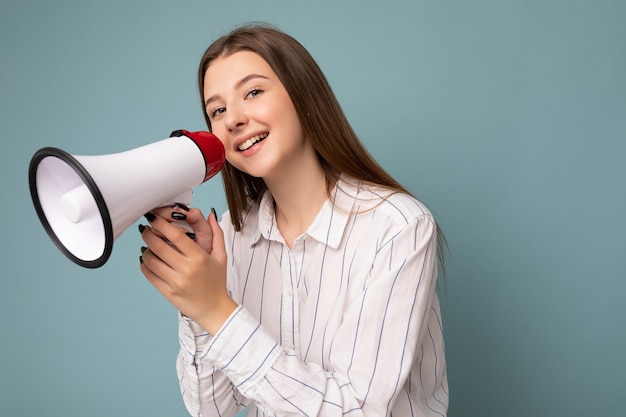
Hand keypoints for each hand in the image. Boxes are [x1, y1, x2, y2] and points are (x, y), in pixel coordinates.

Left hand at [139, 207, 236, 334]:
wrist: (214, 309)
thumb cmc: (217, 282)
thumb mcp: (221, 256)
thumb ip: (217, 234)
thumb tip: (212, 215)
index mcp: (199, 257)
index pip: (175, 235)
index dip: (161, 224)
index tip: (154, 218)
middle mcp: (186, 269)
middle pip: (159, 246)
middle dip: (148, 234)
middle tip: (145, 229)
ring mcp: (175, 282)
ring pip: (151, 260)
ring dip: (145, 250)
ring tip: (147, 245)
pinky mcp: (168, 293)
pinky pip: (150, 275)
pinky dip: (144, 265)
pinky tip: (147, 259)